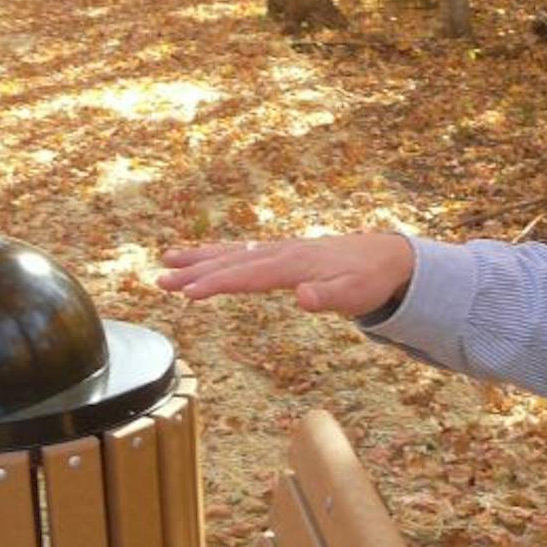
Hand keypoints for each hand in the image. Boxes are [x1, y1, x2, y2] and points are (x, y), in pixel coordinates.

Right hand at [155, 232, 414, 316]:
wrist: (386, 257)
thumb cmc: (369, 280)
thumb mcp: (356, 294)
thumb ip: (329, 296)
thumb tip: (302, 296)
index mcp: (294, 264)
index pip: (248, 275)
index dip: (218, 285)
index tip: (188, 294)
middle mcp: (281, 253)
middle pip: (231, 262)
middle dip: (195, 272)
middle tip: (160, 282)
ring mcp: (279, 250)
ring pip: (232, 253)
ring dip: (199, 259)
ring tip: (166, 262)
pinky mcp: (280, 253)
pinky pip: (241, 252)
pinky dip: (217, 254)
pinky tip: (200, 258)